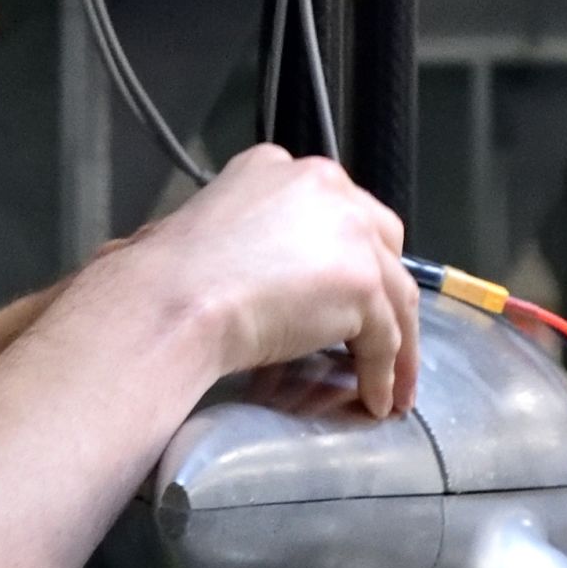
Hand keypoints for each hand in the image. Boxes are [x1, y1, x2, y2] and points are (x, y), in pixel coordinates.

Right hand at [99, 145, 418, 417]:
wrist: (175, 302)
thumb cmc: (169, 276)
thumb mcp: (211, 226)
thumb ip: (254, 237)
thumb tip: (263, 278)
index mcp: (282, 168)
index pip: (336, 211)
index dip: (347, 255)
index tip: (345, 292)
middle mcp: (326, 187)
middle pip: (382, 243)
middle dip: (385, 292)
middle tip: (377, 336)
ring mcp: (350, 233)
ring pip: (392, 294)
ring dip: (397, 345)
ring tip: (391, 386)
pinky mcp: (361, 281)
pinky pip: (384, 336)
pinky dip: (382, 373)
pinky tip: (376, 399)